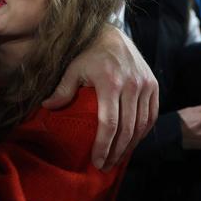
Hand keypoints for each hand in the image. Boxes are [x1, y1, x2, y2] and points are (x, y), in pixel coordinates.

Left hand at [42, 24, 157, 170]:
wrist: (111, 34)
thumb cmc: (87, 52)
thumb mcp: (72, 69)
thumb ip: (62, 89)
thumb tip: (47, 107)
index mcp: (110, 82)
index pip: (109, 122)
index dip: (104, 145)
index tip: (97, 161)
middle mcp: (131, 84)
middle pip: (127, 128)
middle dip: (117, 151)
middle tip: (107, 166)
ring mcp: (145, 84)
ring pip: (141, 124)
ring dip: (131, 145)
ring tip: (118, 158)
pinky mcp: (153, 84)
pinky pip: (151, 114)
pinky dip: (143, 131)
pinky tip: (132, 142)